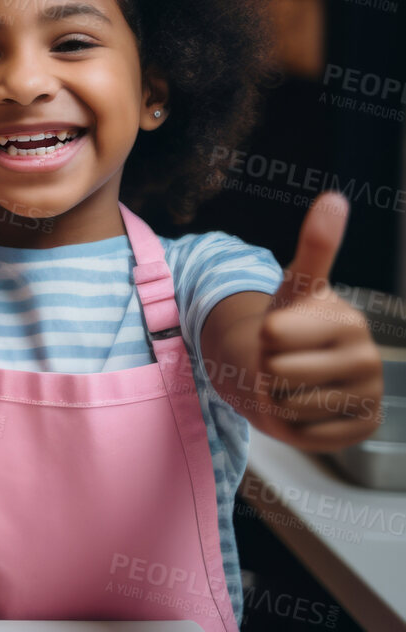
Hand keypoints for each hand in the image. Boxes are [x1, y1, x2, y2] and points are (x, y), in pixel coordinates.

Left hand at [257, 192, 383, 450]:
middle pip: (278, 372)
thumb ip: (315, 246)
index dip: (262, 335)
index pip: (273, 335)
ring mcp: (368, 397)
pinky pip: (307, 433)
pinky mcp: (363, 429)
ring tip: (294, 384)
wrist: (296, 372)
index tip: (279, 330)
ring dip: (279, 398)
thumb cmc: (291, 326)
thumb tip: (334, 197)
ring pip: (289, 405)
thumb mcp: (294, 287)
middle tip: (283, 361)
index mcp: (349, 321)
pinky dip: (296, 426)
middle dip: (268, 369)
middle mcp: (369, 359)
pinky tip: (308, 408)